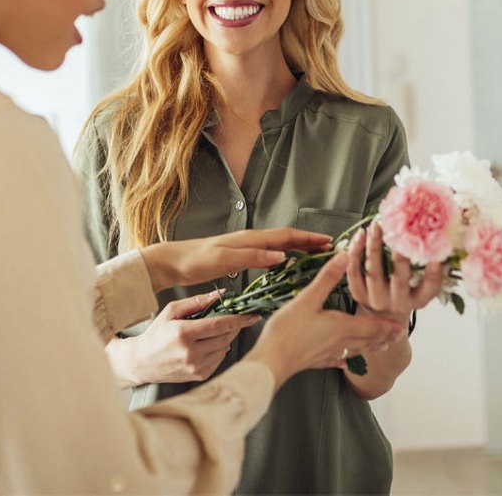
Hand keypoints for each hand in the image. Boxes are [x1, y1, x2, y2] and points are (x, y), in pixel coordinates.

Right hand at [107, 291, 255, 386]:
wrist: (141, 362)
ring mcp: (195, 367)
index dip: (238, 319)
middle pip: (225, 337)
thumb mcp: (172, 311)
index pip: (219, 325)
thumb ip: (197, 302)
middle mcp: (190, 353)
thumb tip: (220, 295)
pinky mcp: (199, 376)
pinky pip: (219, 359)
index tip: (251, 315)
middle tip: (237, 318)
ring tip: (215, 331)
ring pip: (225, 348)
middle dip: (235, 327)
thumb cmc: (156, 335)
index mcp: (183, 334)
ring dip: (226, 338)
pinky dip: (219, 349)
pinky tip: (208, 344)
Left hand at [140, 227, 332, 291]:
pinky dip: (283, 256)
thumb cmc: (195, 260)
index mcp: (250, 239)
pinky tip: (285, 265)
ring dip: (298, 248)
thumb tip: (282, 257)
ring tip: (314, 256)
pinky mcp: (239, 256)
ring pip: (279, 245)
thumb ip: (253, 257)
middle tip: (329, 248)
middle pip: (286, 238)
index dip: (308, 238)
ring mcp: (245, 247)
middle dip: (309, 242)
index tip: (328, 242)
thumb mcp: (224, 260)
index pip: (286, 236)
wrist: (173, 262)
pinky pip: (268, 253)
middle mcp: (250, 239)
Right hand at [246, 254, 406, 389]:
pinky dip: (346, 360)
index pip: (373, 326)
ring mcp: (328, 354)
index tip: (403, 326)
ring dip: (371, 347)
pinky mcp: (317, 361)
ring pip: (356, 351)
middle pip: (369, 340)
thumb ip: (328, 278)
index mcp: (342, 326)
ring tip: (382, 346)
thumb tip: (346, 256)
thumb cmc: (288, 330)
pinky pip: (337, 360)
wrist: (271, 361)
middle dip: (385, 337)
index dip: (388, 326)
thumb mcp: (308, 298)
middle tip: (399, 335)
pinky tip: (344, 362)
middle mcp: (340, 342)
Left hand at [345, 222, 443, 323]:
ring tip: (375, 227)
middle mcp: (397, 302)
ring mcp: (376, 299)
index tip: (436, 258)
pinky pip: (354, 272)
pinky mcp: (358, 294)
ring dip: (373, 247)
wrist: (382, 319)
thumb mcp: (422, 288)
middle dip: (399, 257)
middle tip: (399, 235)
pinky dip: (355, 252)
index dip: (433, 274)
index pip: (429, 288)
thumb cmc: (406, 295)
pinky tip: (359, 236)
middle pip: (399, 279)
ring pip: (373, 272)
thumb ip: (429, 269)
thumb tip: (440, 240)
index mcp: (418, 300)